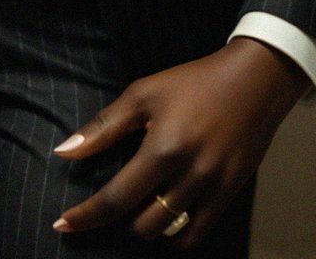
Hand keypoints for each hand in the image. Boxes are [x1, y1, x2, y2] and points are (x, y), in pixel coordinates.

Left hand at [52, 38, 306, 247]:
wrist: (254, 80)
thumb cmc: (193, 82)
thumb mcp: (144, 93)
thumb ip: (103, 127)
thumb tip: (63, 152)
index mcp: (163, 147)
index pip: (116, 197)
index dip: (86, 216)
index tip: (62, 225)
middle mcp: (189, 173)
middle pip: (142, 225)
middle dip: (118, 221)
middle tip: (112, 205)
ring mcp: (213, 187)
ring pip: (168, 233)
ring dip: (146, 229)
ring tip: (138, 210)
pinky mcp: (230, 193)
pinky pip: (196, 234)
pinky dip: (175, 234)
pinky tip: (166, 217)